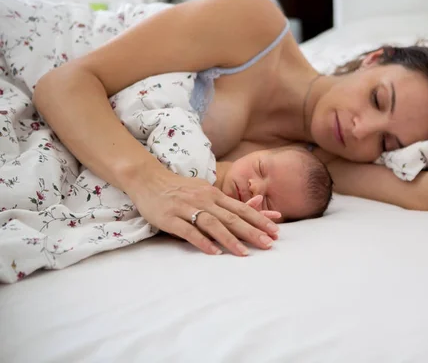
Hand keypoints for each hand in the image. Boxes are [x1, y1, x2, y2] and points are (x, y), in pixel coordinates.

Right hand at [128, 169, 279, 255]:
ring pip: (213, 224)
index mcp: (214, 194)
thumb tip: (246, 211)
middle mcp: (204, 200)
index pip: (241, 208)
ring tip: (245, 253)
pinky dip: (202, 242)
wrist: (148, 179)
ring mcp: (186, 208)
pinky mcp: (170, 218)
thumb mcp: (203, 191)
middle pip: (232, 217)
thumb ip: (222, 202)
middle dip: (252, 231)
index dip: (259, 220)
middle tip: (269, 244)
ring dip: (230, 239)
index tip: (275, 231)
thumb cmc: (179, 189)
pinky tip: (214, 252)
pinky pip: (188, 231)